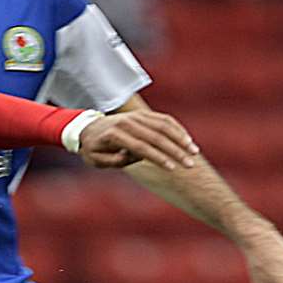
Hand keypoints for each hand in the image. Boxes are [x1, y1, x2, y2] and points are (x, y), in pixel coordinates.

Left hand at [77, 111, 198, 171]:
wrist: (87, 128)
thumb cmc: (92, 149)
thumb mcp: (96, 160)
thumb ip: (113, 161)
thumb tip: (132, 157)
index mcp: (115, 134)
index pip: (141, 147)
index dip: (157, 158)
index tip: (172, 168)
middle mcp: (127, 122)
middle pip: (156, 136)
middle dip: (175, 151)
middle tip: (190, 164)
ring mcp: (136, 116)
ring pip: (164, 125)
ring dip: (181, 139)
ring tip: (194, 152)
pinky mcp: (143, 114)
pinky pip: (164, 119)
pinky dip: (177, 129)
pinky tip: (188, 140)